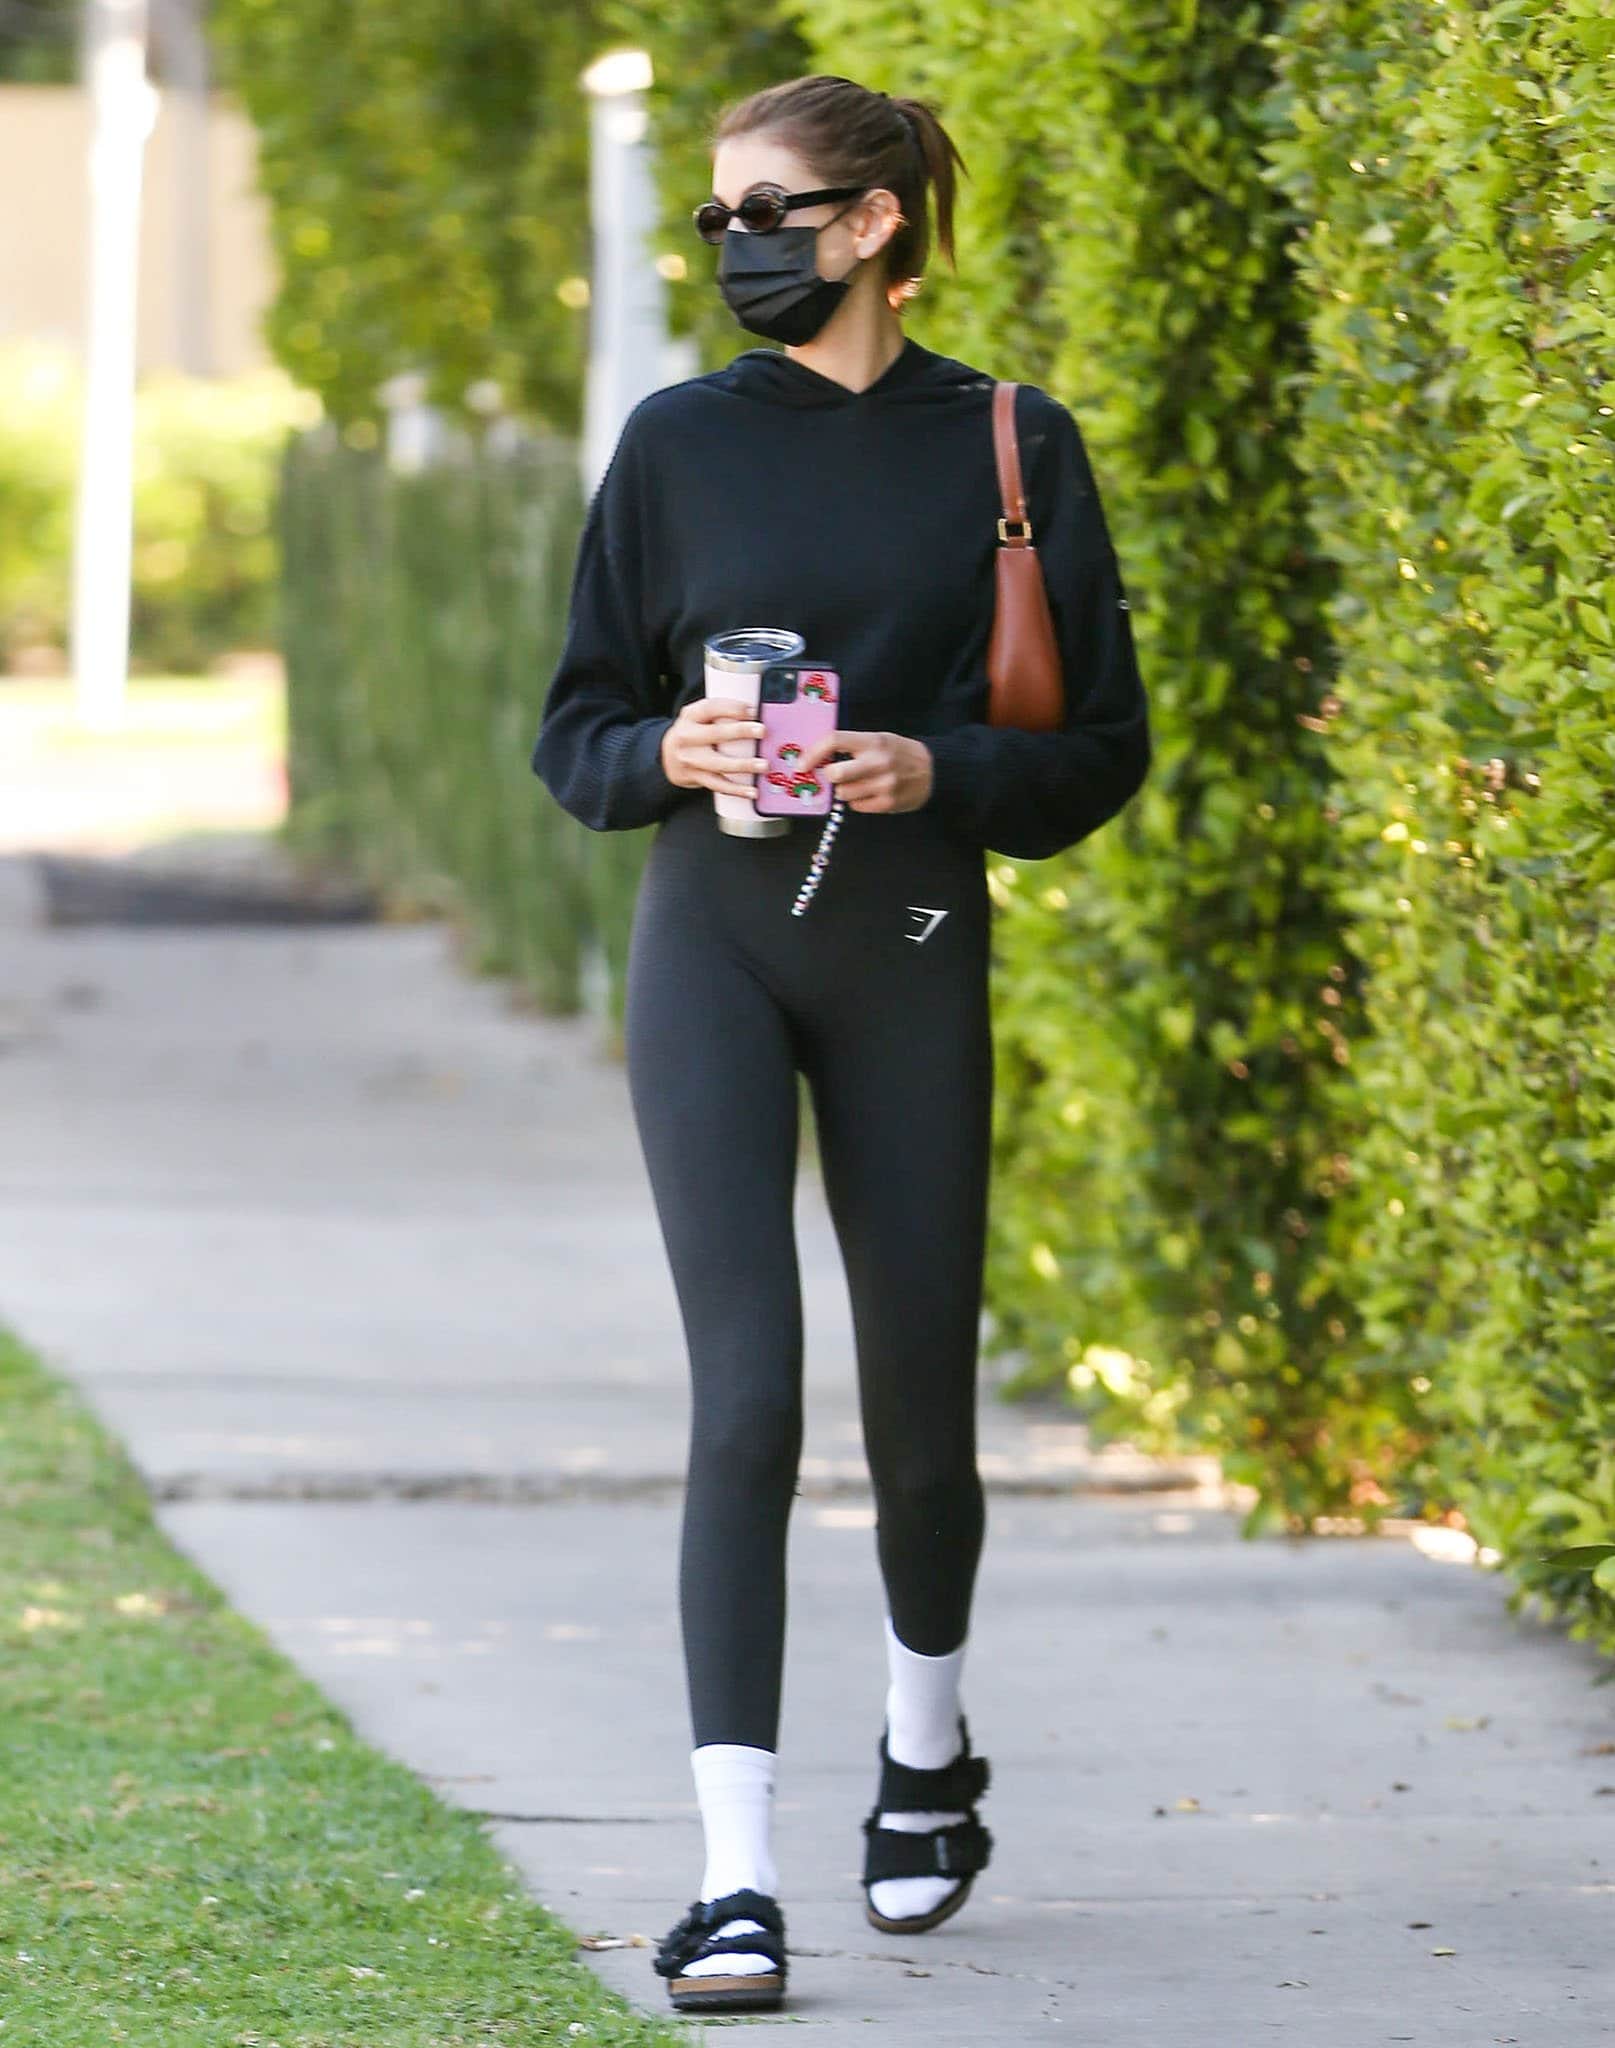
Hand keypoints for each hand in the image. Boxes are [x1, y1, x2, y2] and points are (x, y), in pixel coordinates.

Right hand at [660, 696, 766, 795]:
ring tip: (763, 765)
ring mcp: (690, 759)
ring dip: (743, 765)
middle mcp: (688, 736)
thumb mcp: (700, 716)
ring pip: (718, 763)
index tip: (752, 711)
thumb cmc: (693, 733)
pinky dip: (736, 789)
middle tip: (762, 730)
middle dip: (740, 731)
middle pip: (715, 733)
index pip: (711, 708)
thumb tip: (757, 716)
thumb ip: (721, 714)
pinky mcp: (696, 777)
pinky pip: (718, 785)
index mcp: (691, 716)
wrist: (668, 755)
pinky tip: (751, 791)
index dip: (732, 708)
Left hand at [792, 728, 934, 814]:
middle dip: (830, 776)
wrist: (933, 771)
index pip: (834, 741)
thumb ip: (853, 746)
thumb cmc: (900, 753)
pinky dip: (858, 801)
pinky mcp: (887, 803)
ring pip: (843, 794)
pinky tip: (871, 793)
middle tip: (836, 775)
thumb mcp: (879, 739)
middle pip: (835, 773)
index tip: (802, 764)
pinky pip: (856, 807)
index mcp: (873, 741)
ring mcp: (883, 785)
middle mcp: (877, 762)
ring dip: (845, 790)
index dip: (813, 753)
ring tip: (860, 783)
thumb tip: (820, 758)